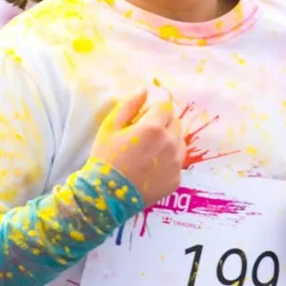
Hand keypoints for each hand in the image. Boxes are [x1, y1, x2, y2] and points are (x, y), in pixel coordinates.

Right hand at [87, 89, 184, 205]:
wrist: (107, 195)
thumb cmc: (106, 158)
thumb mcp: (110, 127)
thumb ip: (129, 105)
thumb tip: (145, 89)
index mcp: (154, 128)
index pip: (166, 107)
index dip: (153, 111)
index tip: (141, 121)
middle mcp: (170, 144)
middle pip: (175, 123)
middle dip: (163, 125)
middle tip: (144, 137)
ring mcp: (175, 163)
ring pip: (179, 142)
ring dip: (168, 142)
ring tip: (149, 153)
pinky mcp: (177, 179)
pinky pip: (177, 163)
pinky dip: (168, 162)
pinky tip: (151, 168)